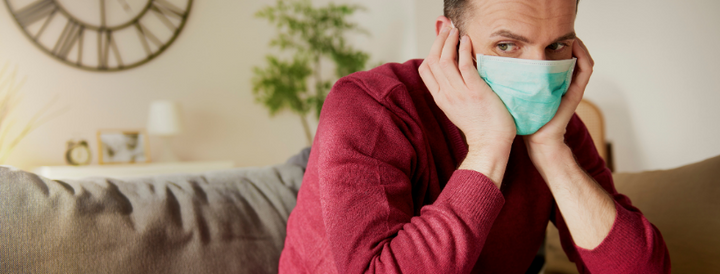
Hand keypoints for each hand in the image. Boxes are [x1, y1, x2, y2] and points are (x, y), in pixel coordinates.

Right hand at [418, 27, 515, 184]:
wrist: (490, 144)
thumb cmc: (480, 127)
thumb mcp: (458, 109)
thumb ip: (453, 92)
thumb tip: (453, 75)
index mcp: (440, 98)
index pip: (425, 69)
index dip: (430, 51)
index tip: (439, 41)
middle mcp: (446, 94)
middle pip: (433, 60)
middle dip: (438, 41)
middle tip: (447, 29)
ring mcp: (459, 93)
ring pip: (445, 60)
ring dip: (449, 41)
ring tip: (456, 31)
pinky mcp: (475, 91)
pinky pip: (465, 64)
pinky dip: (464, 49)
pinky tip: (467, 41)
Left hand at [523, 38, 594, 156]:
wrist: (537, 140)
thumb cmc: (525, 119)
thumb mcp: (517, 94)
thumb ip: (513, 79)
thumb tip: (493, 63)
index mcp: (550, 82)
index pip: (557, 57)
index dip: (554, 44)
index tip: (544, 34)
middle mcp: (563, 82)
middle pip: (571, 55)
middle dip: (566, 41)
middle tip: (557, 29)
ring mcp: (572, 87)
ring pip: (582, 59)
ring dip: (578, 45)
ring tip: (570, 34)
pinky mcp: (576, 92)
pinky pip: (585, 70)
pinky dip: (583, 57)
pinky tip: (576, 47)